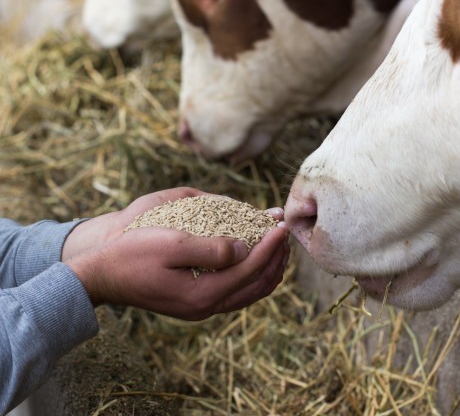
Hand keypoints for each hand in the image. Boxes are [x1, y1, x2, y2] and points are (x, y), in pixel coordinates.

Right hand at [62, 188, 289, 319]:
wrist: (103, 274)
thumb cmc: (133, 253)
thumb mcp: (172, 243)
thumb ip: (213, 249)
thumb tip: (247, 250)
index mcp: (203, 294)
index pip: (250, 268)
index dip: (270, 245)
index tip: (281, 225)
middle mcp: (206, 306)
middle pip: (257, 285)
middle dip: (276, 258)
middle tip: (284, 233)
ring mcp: (201, 306)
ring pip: (249, 291)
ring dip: (267, 267)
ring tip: (276, 244)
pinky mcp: (195, 300)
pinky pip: (235, 291)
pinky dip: (251, 273)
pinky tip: (252, 255)